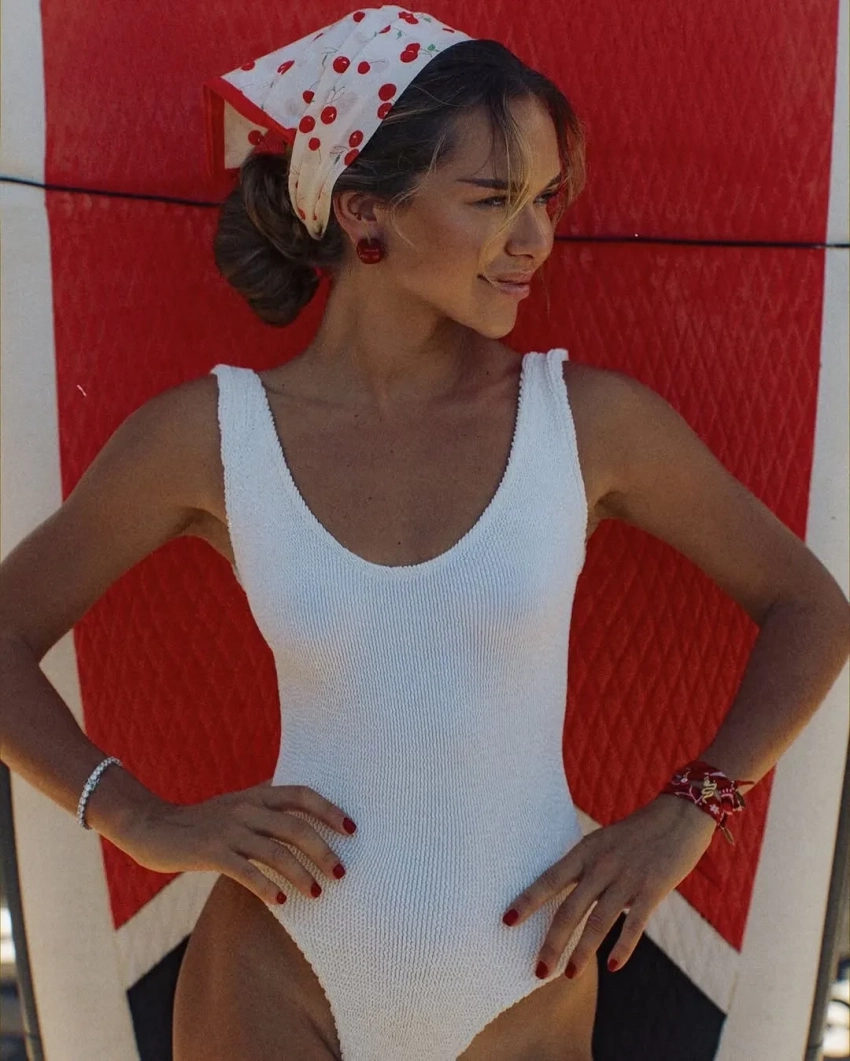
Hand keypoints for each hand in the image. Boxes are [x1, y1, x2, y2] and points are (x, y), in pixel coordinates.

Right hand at [117, 782, 356, 905]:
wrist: (152, 825)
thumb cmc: (200, 820)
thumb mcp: (236, 804)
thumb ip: (265, 806)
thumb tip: (301, 813)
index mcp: (256, 794)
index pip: (302, 795)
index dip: (329, 810)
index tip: (351, 828)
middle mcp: (247, 808)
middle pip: (296, 827)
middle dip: (323, 850)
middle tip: (340, 871)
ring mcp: (230, 830)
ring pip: (276, 851)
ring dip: (301, 874)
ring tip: (316, 892)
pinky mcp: (212, 852)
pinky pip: (247, 871)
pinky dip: (267, 887)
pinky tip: (281, 901)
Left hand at [501, 794, 716, 978]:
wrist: (680, 814)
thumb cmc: (639, 831)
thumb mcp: (604, 842)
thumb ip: (587, 869)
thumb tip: (571, 900)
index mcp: (585, 851)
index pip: (549, 879)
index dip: (527, 901)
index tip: (506, 920)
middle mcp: (601, 865)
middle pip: (569, 909)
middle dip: (552, 942)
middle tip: (538, 970)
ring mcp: (627, 878)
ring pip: (598, 922)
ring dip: (582, 952)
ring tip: (569, 974)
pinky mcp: (653, 889)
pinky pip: (634, 924)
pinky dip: (623, 947)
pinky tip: (613, 967)